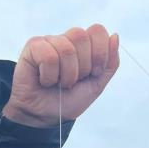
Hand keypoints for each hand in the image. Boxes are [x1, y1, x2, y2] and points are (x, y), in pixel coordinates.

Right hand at [2, 24, 118, 127]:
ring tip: (58, 83)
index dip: (99, 54)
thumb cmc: (68, 100)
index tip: (93, 73)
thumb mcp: (96, 85)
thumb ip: (110, 64)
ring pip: (66, 49)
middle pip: (82, 36)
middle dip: (82, 67)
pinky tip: (44, 81)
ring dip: (66, 75)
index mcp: (84, 46)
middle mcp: (67, 40)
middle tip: (73, 81)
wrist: (45, 116)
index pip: (97, 31)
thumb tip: (115, 36)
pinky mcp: (33, 47)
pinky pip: (48, 56)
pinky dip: (49, 76)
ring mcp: (49, 41)